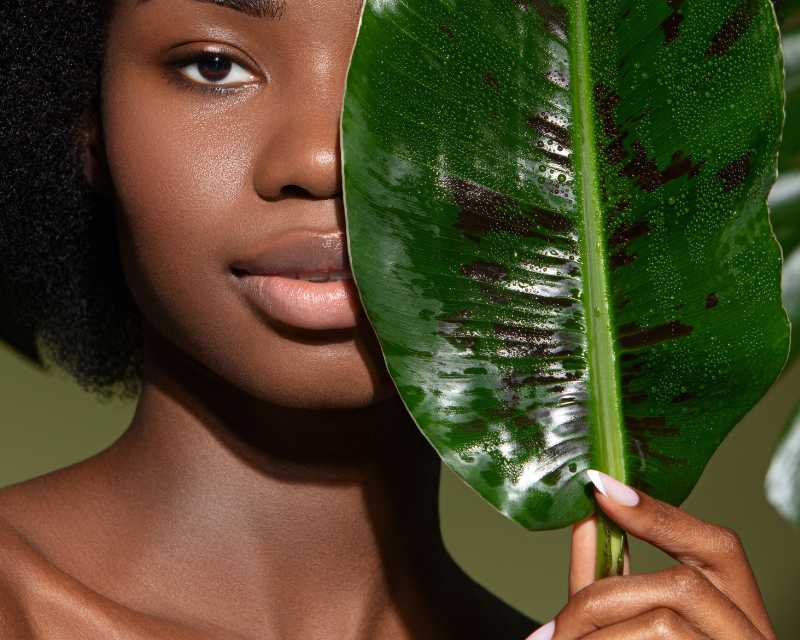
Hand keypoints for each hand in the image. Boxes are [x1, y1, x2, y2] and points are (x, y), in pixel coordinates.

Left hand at [525, 470, 776, 638]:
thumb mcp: (635, 621)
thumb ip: (612, 577)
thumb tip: (585, 518)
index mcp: (736, 609)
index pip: (718, 546)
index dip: (660, 515)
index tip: (600, 488)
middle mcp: (750, 635)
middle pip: (681, 586)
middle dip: (603, 596)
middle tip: (555, 631)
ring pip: (663, 627)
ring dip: (599, 634)